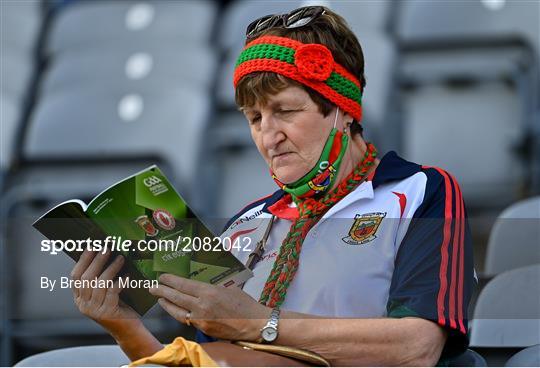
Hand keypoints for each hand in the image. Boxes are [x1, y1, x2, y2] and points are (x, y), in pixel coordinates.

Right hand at [71, 250, 139, 325]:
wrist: (127, 330)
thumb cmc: (118, 307)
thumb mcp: (104, 293)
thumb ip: (100, 279)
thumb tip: (104, 253)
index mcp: (79, 298)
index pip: (75, 276)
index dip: (83, 260)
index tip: (92, 246)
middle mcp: (83, 305)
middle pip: (87, 278)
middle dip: (97, 261)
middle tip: (107, 248)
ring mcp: (94, 310)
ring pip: (100, 284)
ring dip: (111, 268)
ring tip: (120, 258)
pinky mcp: (107, 313)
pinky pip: (113, 292)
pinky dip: (120, 281)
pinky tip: (127, 275)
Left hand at [149, 274, 270, 340]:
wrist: (254, 324)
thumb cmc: (244, 304)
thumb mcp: (228, 289)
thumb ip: (211, 289)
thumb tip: (198, 289)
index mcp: (209, 292)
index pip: (184, 285)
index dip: (171, 281)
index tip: (162, 277)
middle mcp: (202, 305)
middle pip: (177, 297)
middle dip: (163, 291)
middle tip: (152, 287)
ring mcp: (201, 319)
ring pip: (178, 311)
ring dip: (166, 304)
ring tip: (159, 298)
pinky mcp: (203, 329)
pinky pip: (186, 320)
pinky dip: (177, 314)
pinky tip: (173, 310)